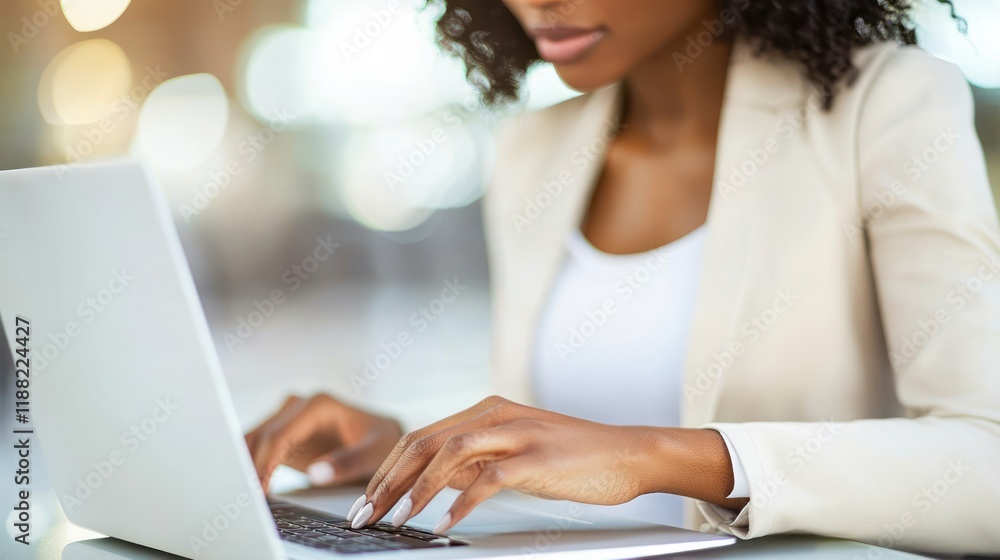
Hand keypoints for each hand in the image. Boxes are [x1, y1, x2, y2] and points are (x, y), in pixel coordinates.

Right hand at [245, 394, 401, 493]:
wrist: (381, 437)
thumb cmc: (381, 442)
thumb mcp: (373, 453)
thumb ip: (348, 463)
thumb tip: (315, 473)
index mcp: (318, 405)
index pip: (280, 435)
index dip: (264, 463)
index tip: (258, 490)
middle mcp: (298, 405)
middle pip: (262, 437)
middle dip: (250, 467)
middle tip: (246, 499)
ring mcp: (288, 416)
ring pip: (254, 440)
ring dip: (246, 466)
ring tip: (245, 496)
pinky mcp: (284, 431)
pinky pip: (258, 447)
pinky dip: (251, 465)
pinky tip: (252, 487)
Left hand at [347, 396, 683, 532]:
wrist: (627, 454)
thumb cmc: (572, 458)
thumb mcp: (513, 452)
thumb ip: (474, 460)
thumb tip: (430, 482)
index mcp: (486, 410)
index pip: (420, 437)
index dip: (387, 470)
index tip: (366, 502)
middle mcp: (496, 414)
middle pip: (424, 442)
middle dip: (388, 481)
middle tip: (365, 515)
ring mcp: (517, 433)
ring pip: (450, 453)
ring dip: (417, 490)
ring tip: (395, 519)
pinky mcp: (537, 458)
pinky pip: (488, 479)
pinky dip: (460, 503)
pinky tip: (443, 525)